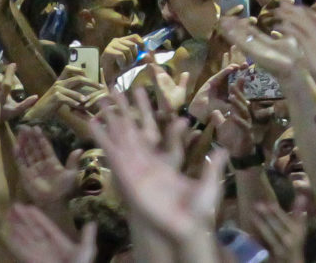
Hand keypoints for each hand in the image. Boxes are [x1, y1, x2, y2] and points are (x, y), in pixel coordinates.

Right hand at [88, 94, 225, 248]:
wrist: (184, 227)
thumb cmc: (196, 207)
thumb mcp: (207, 183)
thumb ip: (212, 166)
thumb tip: (222, 150)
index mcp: (165, 159)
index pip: (154, 129)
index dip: (147, 112)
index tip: (141, 93)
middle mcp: (148, 160)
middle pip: (133, 128)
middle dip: (124, 108)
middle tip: (114, 89)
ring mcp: (136, 166)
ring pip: (120, 136)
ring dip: (109, 118)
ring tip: (99, 101)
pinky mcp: (127, 175)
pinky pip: (112, 153)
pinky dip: (102, 138)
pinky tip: (93, 123)